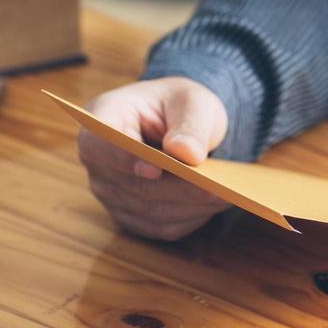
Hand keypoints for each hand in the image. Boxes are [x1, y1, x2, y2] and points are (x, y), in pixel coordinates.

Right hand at [78, 77, 231, 239]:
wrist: (181, 124)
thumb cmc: (180, 106)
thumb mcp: (193, 102)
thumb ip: (189, 125)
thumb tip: (186, 154)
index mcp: (102, 119)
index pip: (99, 144)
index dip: (123, 158)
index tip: (155, 169)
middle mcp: (99, 162)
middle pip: (132, 185)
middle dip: (177, 188)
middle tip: (216, 188)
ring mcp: (112, 193)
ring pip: (150, 210)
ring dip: (189, 206)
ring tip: (227, 196)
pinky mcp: (132, 216)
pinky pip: (161, 226)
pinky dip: (191, 218)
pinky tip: (217, 205)